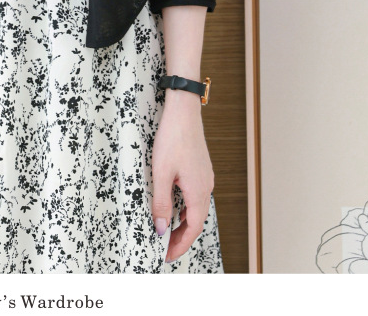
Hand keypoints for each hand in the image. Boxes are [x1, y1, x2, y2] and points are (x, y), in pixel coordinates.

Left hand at [151, 103, 214, 263]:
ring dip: (183, 222)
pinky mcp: (201, 168)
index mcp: (199, 192)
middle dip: (180, 237)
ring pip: (196, 208)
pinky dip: (185, 208)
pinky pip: (195, 195)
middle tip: (164, 248)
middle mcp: (206, 187)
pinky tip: (174, 206)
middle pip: (196, 221)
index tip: (167, 256)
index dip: (180, 245)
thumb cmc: (172, 138)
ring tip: (167, 231)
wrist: (183, 110)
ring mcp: (205, 177)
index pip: (193, 229)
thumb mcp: (161, 173)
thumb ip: (161, 203)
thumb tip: (161, 229)